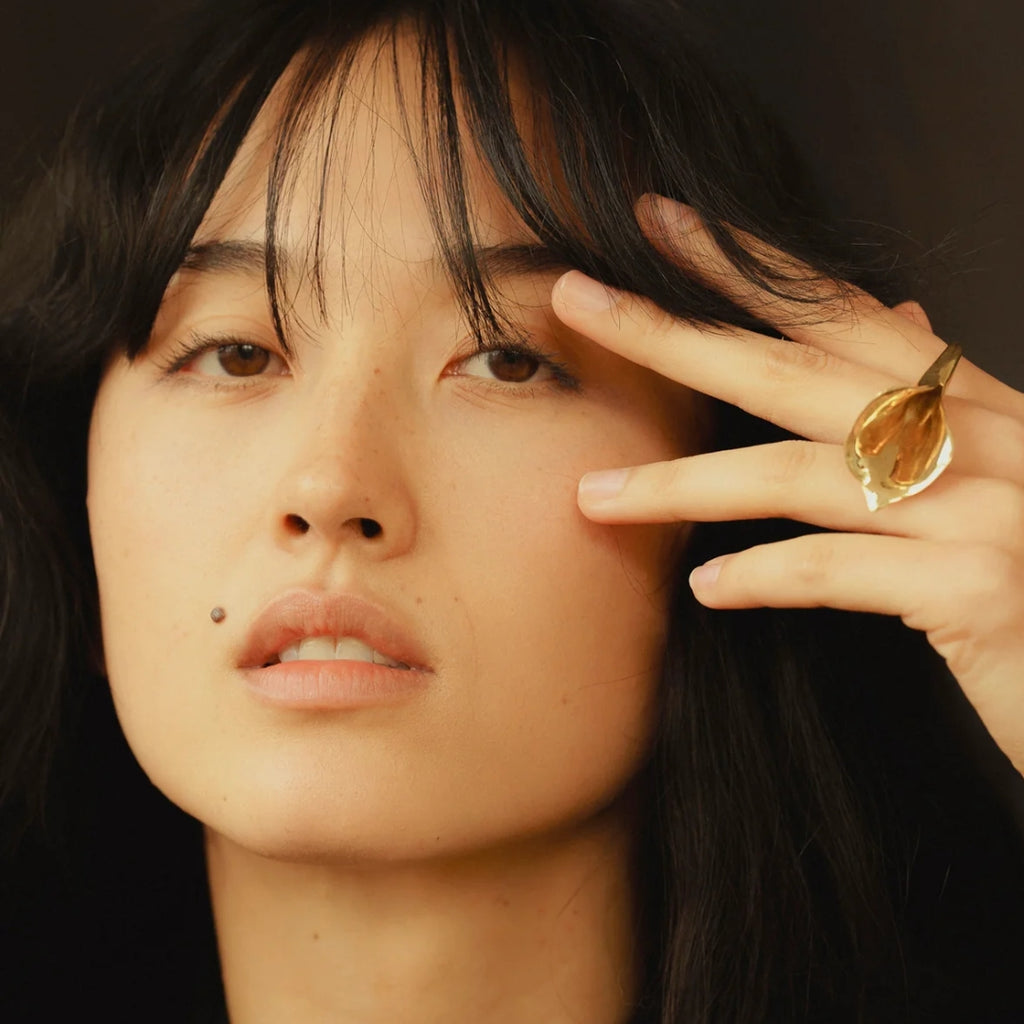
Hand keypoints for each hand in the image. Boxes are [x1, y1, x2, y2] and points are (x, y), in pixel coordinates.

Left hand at [551, 194, 1023, 775]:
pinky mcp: (979, 591)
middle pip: (792, 368)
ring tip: (593, 497)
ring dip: (680, 484)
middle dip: (673, 333)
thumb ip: (942, 399)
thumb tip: (900, 310)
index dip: (744, 264)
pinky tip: (705, 588)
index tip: (659, 222)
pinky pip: (836, 570)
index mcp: (972, 401)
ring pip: (796, 473)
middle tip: (576, 299)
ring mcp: (984, 508)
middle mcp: (980, 435)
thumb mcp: (999, 466)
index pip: (839, 310)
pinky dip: (762, 576)